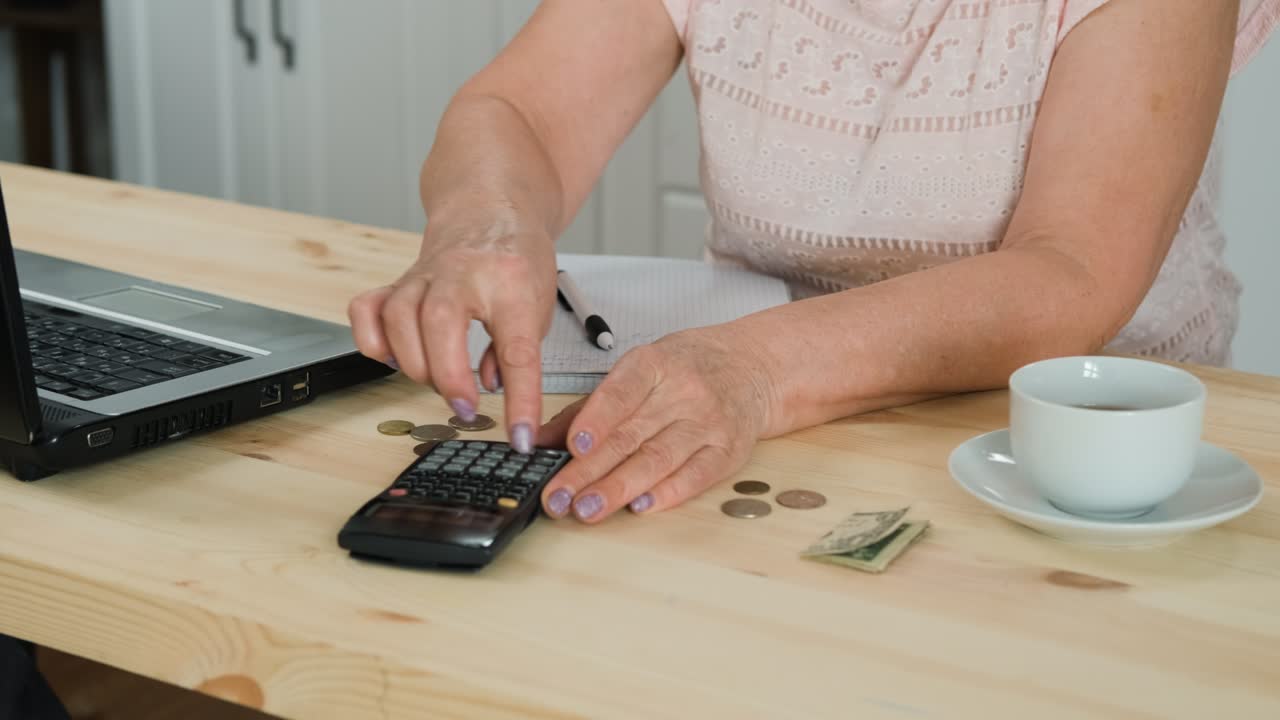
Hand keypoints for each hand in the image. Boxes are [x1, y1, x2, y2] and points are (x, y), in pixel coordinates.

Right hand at [347, 207, 555, 452]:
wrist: (490, 206)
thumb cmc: (517, 258)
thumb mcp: (538, 306)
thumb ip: (516, 351)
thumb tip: (493, 391)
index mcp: (511, 281)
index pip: (517, 349)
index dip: (520, 399)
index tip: (520, 437)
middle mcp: (463, 273)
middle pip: (440, 323)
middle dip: (448, 377)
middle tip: (465, 406)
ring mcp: (424, 275)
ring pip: (399, 317)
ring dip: (414, 364)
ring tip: (437, 382)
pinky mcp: (398, 280)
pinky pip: (367, 310)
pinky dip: (374, 342)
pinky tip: (397, 357)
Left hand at [534, 325, 779, 521]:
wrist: (751, 367)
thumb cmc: (688, 367)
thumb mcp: (640, 368)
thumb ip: (591, 407)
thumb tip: (543, 440)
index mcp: (655, 364)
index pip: (620, 393)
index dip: (595, 421)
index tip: (571, 447)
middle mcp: (683, 392)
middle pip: (631, 435)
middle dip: (589, 470)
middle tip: (559, 496)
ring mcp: (708, 423)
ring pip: (658, 458)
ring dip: (619, 488)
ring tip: (586, 508)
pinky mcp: (727, 451)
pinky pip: (695, 475)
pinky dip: (667, 493)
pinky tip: (640, 506)